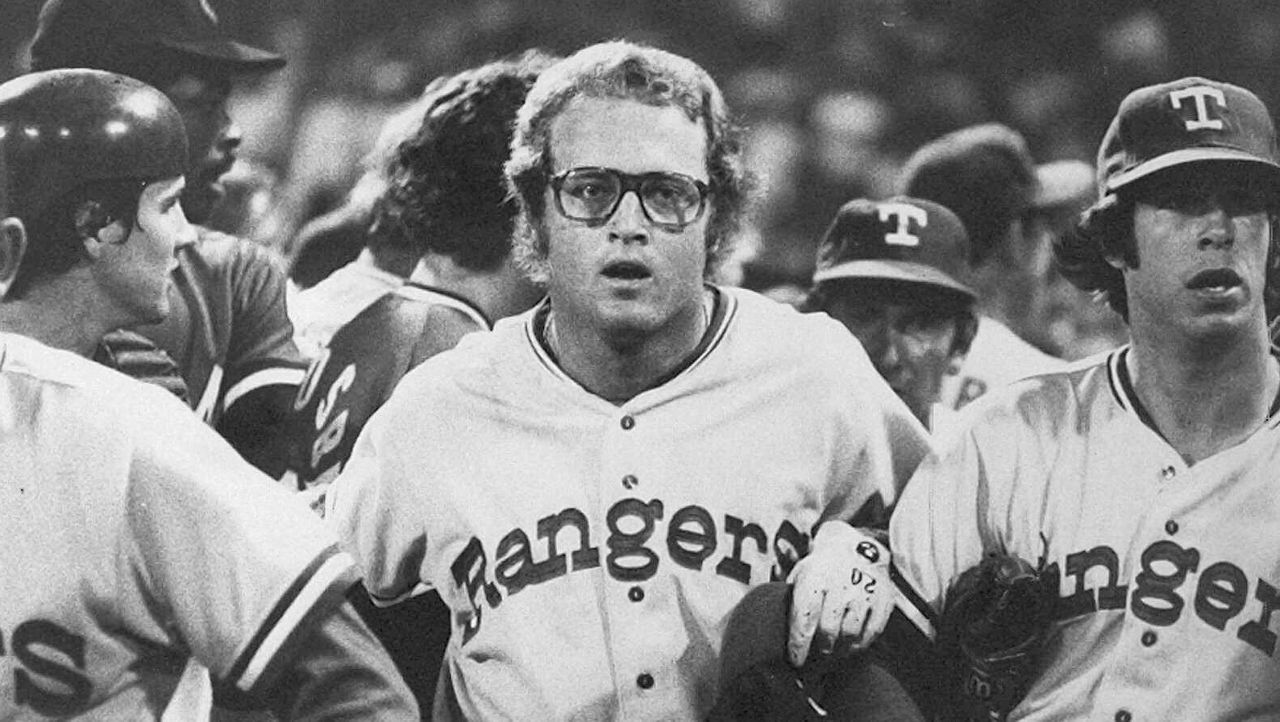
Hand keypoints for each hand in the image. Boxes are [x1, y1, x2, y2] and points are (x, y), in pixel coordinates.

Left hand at [787, 522, 892, 666]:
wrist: (855, 546)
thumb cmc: (821, 569)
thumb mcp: (800, 575)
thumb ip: (791, 601)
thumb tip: (778, 634)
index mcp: (815, 577)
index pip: (805, 619)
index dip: (799, 645)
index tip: (795, 661)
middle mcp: (841, 583)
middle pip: (828, 631)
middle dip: (819, 650)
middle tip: (815, 660)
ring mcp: (865, 591)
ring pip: (850, 635)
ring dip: (839, 651)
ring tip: (831, 654)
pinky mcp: (884, 599)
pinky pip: (871, 633)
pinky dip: (859, 645)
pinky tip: (849, 647)